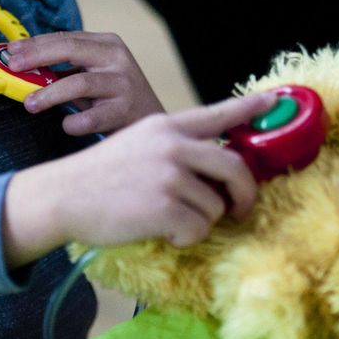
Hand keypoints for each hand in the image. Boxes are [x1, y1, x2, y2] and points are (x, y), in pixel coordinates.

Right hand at [2, 91, 278, 267]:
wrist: (62, 196)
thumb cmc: (100, 176)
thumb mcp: (138, 144)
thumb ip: (175, 147)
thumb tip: (217, 167)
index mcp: (167, 126)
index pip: (218, 114)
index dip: (250, 108)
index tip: (275, 101)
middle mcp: (173, 145)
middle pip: (234, 166)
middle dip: (243, 193)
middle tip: (238, 209)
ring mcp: (169, 174)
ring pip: (216, 205)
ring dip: (200, 221)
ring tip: (170, 220)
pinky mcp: (164, 206)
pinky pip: (199, 228)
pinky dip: (185, 238)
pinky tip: (163, 232)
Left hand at [5, 31, 164, 135]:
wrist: (152, 120)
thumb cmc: (115, 96)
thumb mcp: (95, 73)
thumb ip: (66, 69)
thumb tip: (24, 68)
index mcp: (108, 44)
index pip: (66, 38)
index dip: (35, 44)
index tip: (11, 52)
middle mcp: (118, 59)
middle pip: (71, 50)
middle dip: (38, 57)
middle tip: (13, 68)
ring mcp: (123, 84)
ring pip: (80, 83)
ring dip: (50, 94)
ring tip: (30, 103)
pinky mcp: (125, 111)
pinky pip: (92, 117)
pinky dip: (75, 122)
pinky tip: (67, 125)